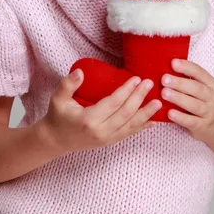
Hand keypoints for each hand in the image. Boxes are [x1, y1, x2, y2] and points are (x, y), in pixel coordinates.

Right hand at [37, 69, 161, 155]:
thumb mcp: (57, 99)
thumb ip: (68, 84)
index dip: (126, 91)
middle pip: (125, 114)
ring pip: (131, 126)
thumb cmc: (57, 117)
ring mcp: (106, 139)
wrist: (55, 141)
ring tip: (159, 102)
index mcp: (89, 120)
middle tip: (150, 83)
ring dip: (146, 114)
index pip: (113, 103)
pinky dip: (142, 127)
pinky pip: (129, 134)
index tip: (136, 78)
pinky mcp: (110, 142)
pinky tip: (154, 121)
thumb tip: (80, 72)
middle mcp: (100, 132)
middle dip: (139, 98)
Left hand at [161, 59, 213, 143]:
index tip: (173, 62)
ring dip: (178, 98)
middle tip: (164, 79)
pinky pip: (191, 121)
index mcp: (210, 83)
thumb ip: (185, 78)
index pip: (199, 72)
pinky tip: (169, 113)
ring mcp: (208, 112)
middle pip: (196, 88)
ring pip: (194, 105)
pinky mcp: (202, 126)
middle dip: (179, 83)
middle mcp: (211, 97)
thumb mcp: (198, 87)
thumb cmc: (200, 100)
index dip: (186, 67)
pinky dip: (180, 117)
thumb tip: (163, 66)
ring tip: (164, 93)